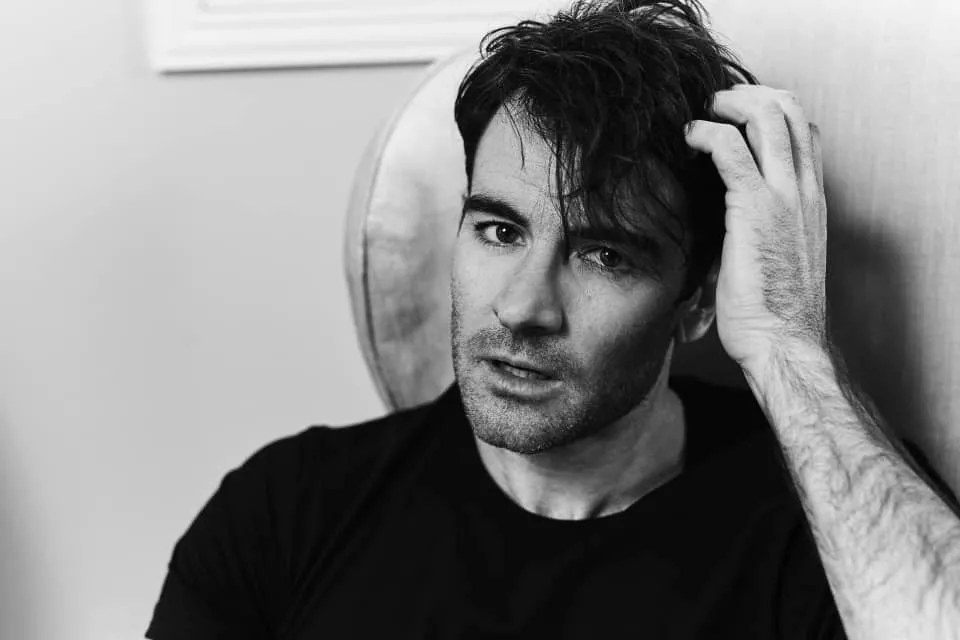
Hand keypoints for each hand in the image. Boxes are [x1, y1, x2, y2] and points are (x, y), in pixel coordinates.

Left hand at [685, 85, 828, 373]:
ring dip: (730, 104)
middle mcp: (805, 191)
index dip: (772, 109)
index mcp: (812, 201)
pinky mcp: (756, 209)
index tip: (737, 114)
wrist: (784, 342)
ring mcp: (786, 197)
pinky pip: (732, 150)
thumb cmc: (772, 313)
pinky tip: (689, 139)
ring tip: (702, 115)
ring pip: (768, 117)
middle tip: (716, 103)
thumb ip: (755, 228)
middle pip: (790, 110)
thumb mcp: (773, 258)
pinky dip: (707, 134)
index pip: (806, 132)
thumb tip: (720, 225)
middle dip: (749, 94)